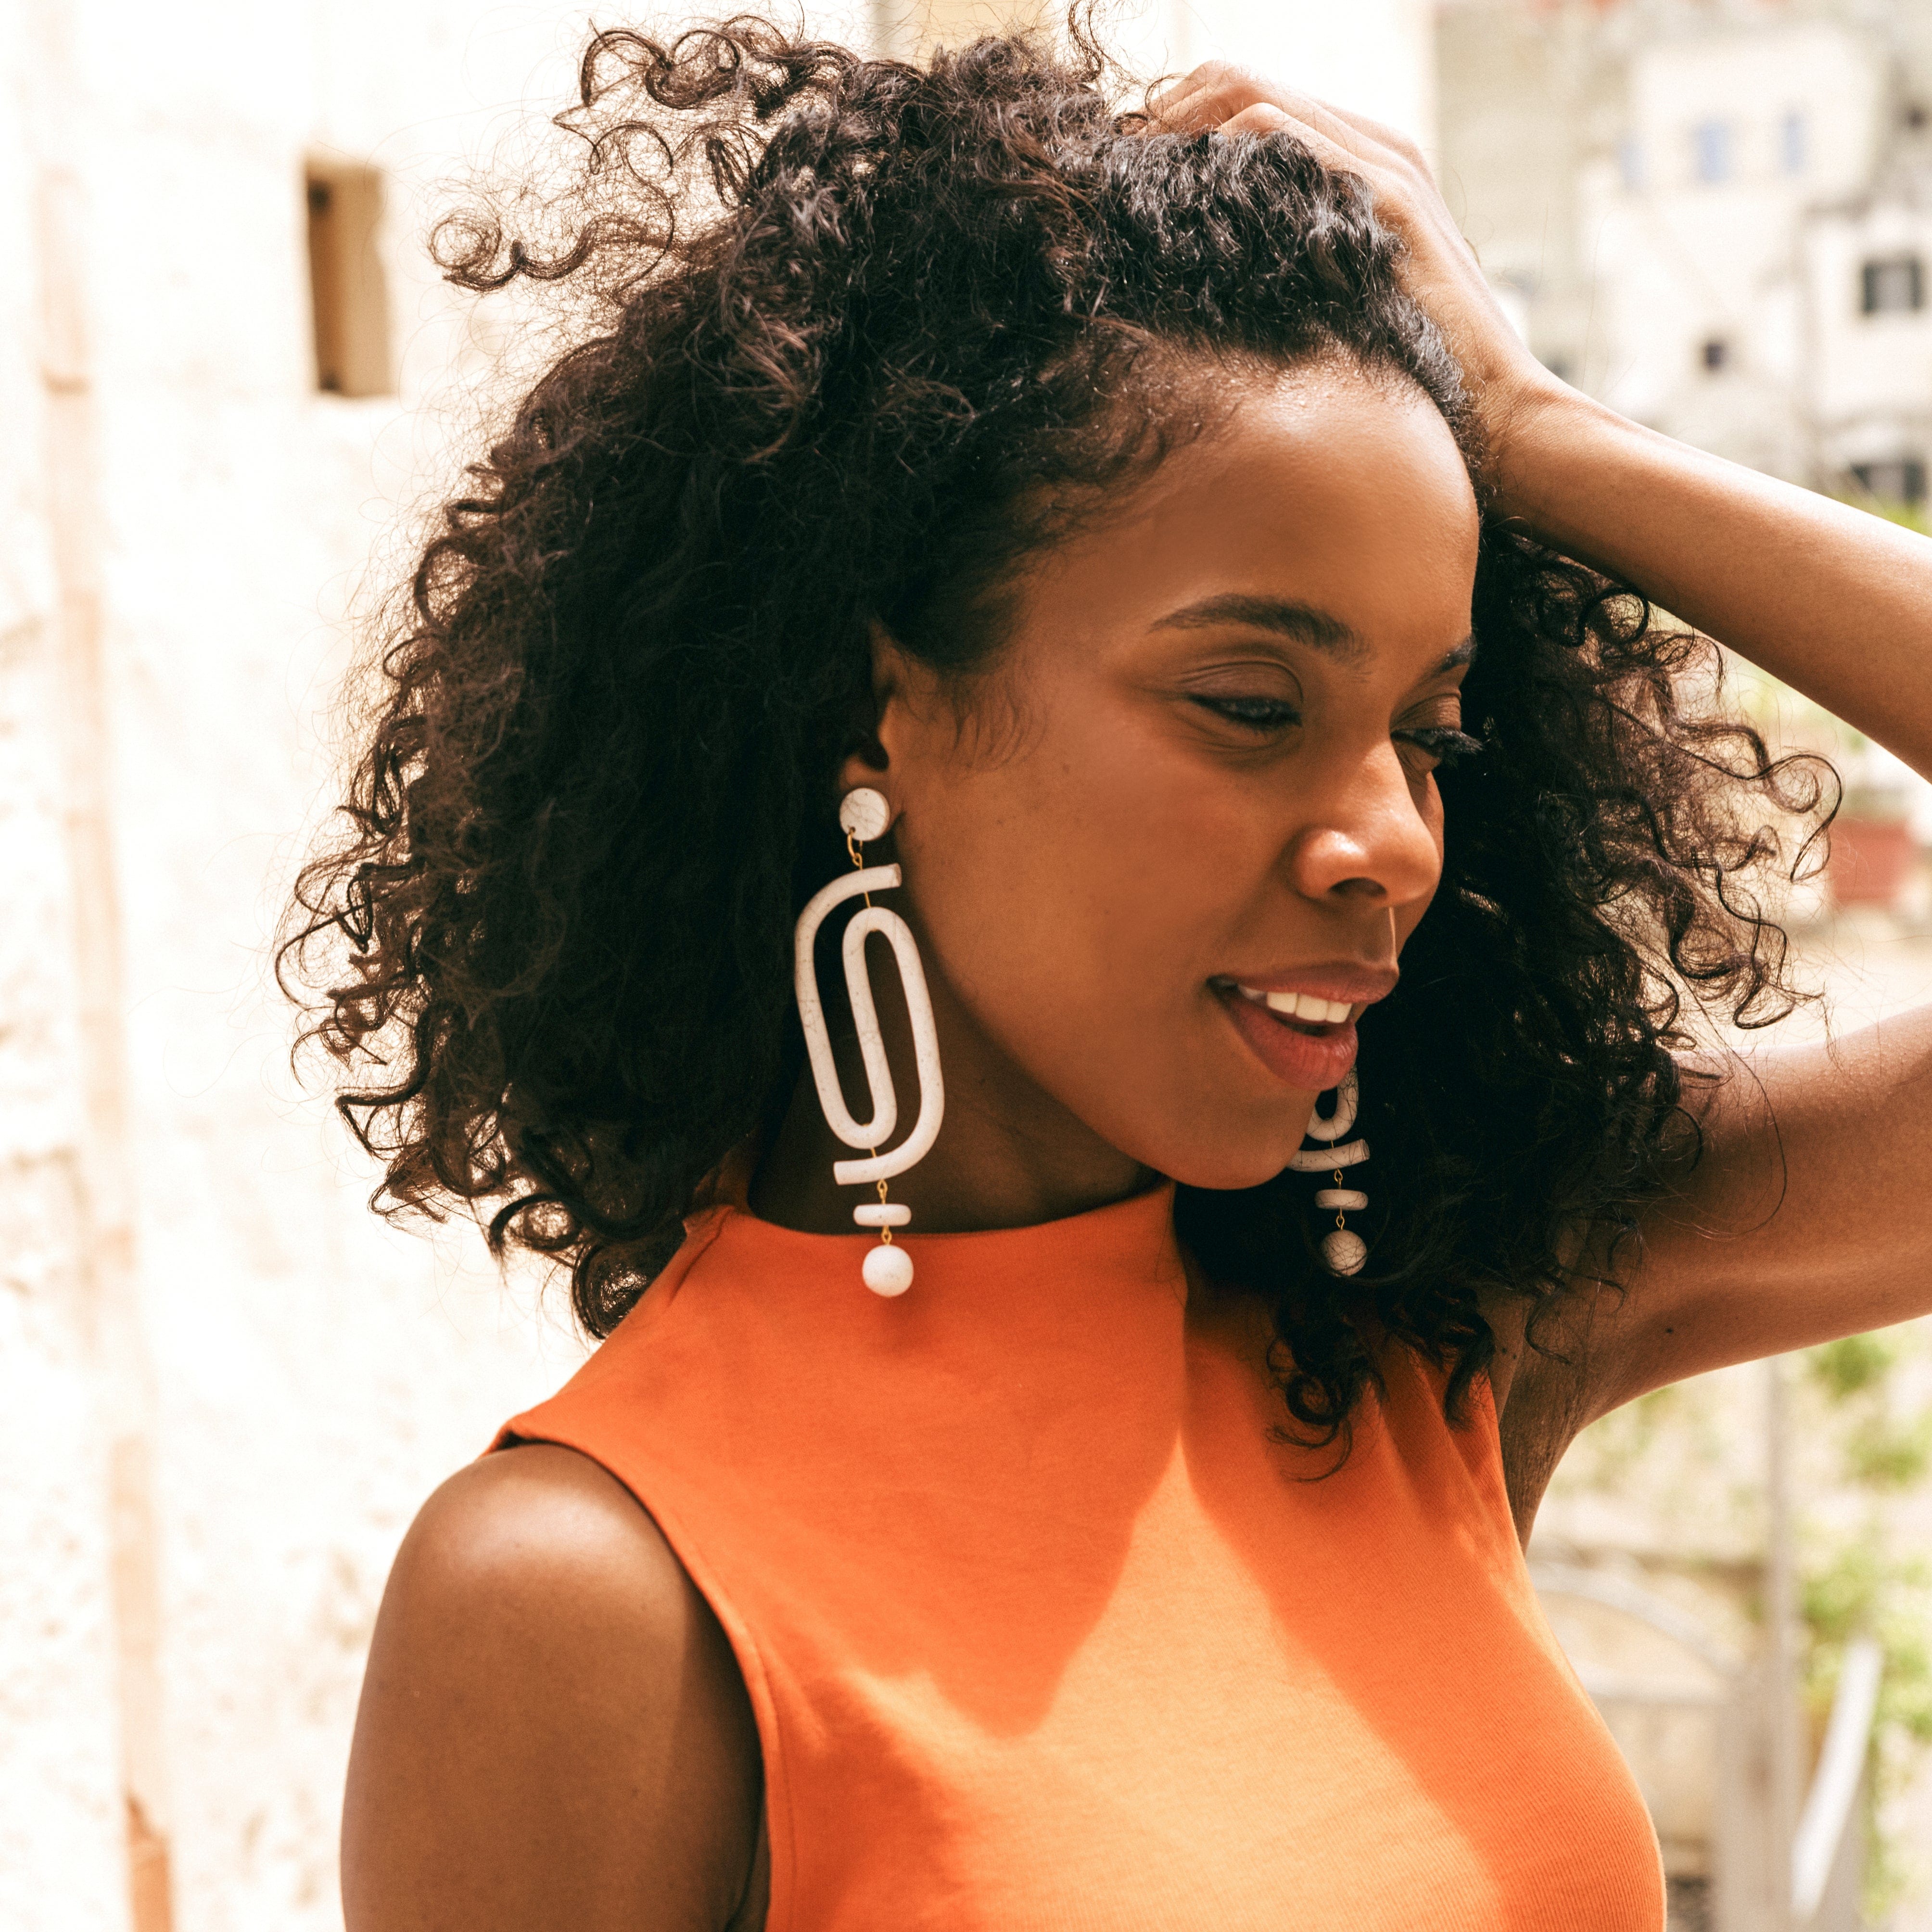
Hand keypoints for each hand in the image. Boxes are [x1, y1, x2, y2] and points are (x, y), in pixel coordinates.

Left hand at [1144, 64, 1569, 475]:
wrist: (1498, 416)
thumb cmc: (1409, 382)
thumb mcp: (1326, 312)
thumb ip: (1278, 273)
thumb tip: (1196, 279)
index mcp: (1358, 167)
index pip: (1242, 104)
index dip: (1170, 127)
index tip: (1118, 176)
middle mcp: (1373, 148)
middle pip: (1234, 81)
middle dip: (1159, 115)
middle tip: (1107, 168)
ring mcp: (1383, 167)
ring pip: (1248, 95)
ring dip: (1174, 126)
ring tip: (1125, 174)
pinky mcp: (1387, 199)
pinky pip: (1282, 139)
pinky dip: (1218, 150)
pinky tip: (1179, 194)